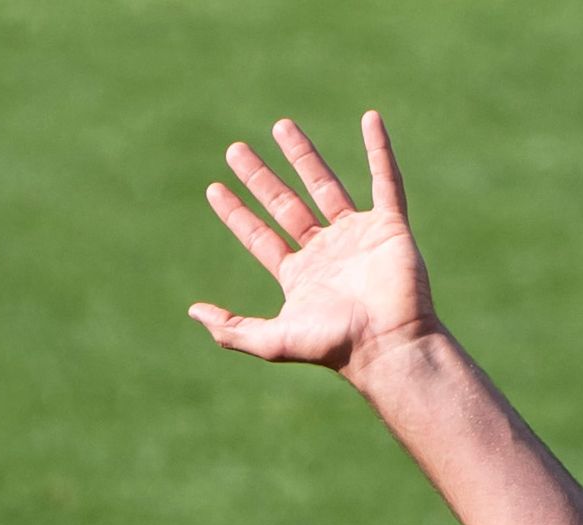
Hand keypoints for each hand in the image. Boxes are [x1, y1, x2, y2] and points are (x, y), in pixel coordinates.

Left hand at [192, 112, 434, 378]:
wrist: (386, 345)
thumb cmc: (333, 347)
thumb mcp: (271, 340)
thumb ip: (232, 327)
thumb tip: (193, 312)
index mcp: (298, 275)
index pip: (259, 236)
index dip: (236, 213)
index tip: (214, 188)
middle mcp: (325, 251)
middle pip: (285, 204)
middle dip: (260, 177)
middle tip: (234, 150)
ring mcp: (357, 236)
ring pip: (326, 185)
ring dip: (304, 156)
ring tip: (281, 126)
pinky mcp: (389, 225)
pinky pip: (386, 180)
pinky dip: (380, 150)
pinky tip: (370, 119)